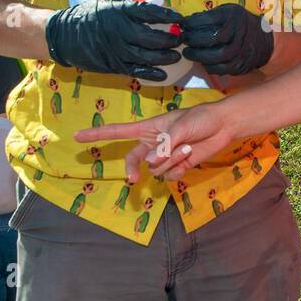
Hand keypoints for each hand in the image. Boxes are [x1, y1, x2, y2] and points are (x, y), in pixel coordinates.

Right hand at [44, 0, 185, 79]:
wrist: (64, 35)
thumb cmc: (88, 15)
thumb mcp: (108, 1)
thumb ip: (129, 1)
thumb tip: (154, 1)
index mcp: (119, 11)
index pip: (149, 12)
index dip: (167, 15)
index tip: (180, 17)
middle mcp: (119, 31)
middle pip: (151, 37)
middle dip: (171, 38)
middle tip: (181, 37)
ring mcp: (116, 50)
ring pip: (146, 56)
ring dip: (165, 57)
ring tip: (176, 55)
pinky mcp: (113, 65)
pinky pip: (135, 70)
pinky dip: (151, 73)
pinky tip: (163, 74)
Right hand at [74, 100, 237, 181]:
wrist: (223, 126)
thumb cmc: (201, 119)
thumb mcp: (181, 126)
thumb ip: (165, 144)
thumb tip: (150, 162)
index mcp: (148, 128)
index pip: (118, 132)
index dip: (98, 134)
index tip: (77, 136)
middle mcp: (153, 143)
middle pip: (133, 160)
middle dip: (132, 170)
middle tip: (132, 181)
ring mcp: (165, 156)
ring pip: (155, 169)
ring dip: (170, 161)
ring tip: (186, 148)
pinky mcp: (178, 166)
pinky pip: (169, 176)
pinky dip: (178, 169)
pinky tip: (189, 158)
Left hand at [180, 4, 273, 74]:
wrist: (263, 40)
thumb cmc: (239, 23)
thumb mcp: (228, 12)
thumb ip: (210, 15)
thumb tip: (187, 22)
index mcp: (234, 16)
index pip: (210, 18)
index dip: (193, 22)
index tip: (184, 24)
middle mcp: (239, 32)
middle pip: (213, 38)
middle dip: (194, 40)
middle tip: (184, 40)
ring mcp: (241, 50)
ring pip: (217, 56)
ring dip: (199, 56)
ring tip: (189, 53)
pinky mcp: (240, 65)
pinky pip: (221, 69)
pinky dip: (208, 66)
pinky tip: (202, 61)